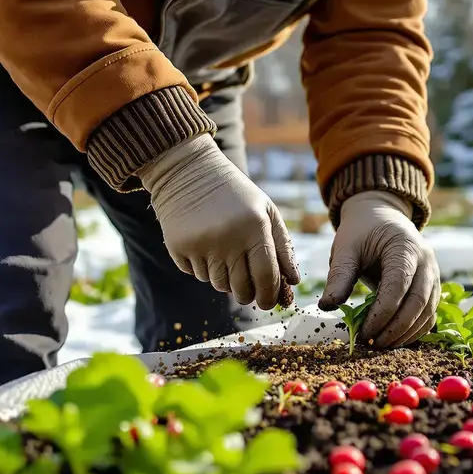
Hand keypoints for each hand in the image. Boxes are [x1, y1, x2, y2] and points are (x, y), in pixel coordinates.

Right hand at [139, 135, 300, 309]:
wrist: (189, 171)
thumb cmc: (236, 194)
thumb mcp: (266, 211)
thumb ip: (283, 246)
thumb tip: (293, 282)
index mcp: (254, 227)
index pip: (266, 277)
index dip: (269, 295)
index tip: (270, 303)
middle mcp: (227, 238)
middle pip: (241, 289)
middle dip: (249, 295)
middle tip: (250, 291)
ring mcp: (201, 244)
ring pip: (218, 285)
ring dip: (226, 280)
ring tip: (226, 258)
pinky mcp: (179, 248)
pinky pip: (197, 274)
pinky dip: (205, 268)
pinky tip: (206, 246)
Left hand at [318, 191, 438, 347]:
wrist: (382, 218)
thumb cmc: (362, 232)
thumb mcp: (346, 248)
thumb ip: (339, 276)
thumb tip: (327, 306)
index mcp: (405, 247)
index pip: (398, 285)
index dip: (382, 313)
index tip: (363, 332)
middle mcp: (426, 261)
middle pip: (418, 302)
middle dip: (396, 329)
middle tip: (372, 345)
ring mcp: (434, 274)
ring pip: (428, 311)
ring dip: (406, 334)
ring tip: (380, 345)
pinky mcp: (433, 287)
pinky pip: (430, 314)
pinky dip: (415, 331)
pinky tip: (394, 340)